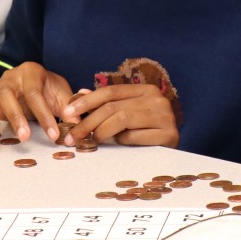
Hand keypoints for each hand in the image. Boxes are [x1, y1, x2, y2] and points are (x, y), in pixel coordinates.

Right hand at [0, 62, 74, 141]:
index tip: (53, 134)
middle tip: (24, 136)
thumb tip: (78, 123)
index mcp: (31, 72)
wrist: (37, 81)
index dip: (44, 115)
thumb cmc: (48, 89)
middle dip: (16, 116)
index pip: (36, 94)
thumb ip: (70, 108)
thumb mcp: (62, 96)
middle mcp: (11, 77)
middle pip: (9, 94)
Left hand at [59, 83, 178, 147]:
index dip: (87, 101)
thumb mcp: (127, 113)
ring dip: (101, 131)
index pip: (111, 91)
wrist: (173, 149)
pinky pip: (135, 136)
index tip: (67, 112)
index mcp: (146, 90)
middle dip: (88, 121)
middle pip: (114, 106)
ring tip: (91, 140)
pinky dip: (121, 140)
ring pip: (122, 119)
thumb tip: (81, 92)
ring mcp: (165, 116)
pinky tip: (116, 143)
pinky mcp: (168, 135)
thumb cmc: (147, 130)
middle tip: (72, 136)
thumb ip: (107, 104)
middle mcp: (157, 99)